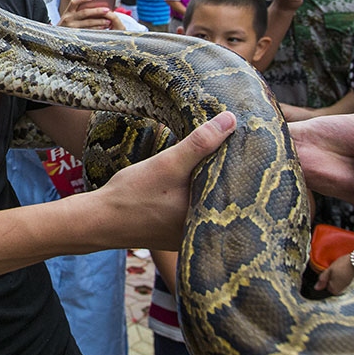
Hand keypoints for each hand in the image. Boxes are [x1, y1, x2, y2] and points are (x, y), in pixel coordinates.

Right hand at [58, 0, 119, 29]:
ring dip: (99, 21)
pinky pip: (88, 32)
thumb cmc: (67, 25)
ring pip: (88, 23)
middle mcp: (68, 19)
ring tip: (108, 21)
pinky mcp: (75, 35)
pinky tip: (103, 28)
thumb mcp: (68, 17)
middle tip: (107, 10)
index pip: (74, 2)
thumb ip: (77, 11)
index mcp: (67, 12)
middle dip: (97, 11)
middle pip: (84, 12)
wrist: (57, 39)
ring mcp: (72, 28)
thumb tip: (94, 3)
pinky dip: (96, 30)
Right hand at [95, 113, 236, 250]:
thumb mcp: (168, 164)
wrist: (100, 220)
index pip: (240, 189)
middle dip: (233, 173)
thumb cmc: (133, 194)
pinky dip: (200, 192)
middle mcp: (206, 232)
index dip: (246, 166)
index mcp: (210, 219)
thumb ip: (199, 143)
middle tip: (242, 145)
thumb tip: (231, 119)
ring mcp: (193, 234)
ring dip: (215, 182)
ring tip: (226, 155)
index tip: (253, 144)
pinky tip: (199, 175)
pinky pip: (198, 208)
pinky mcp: (180, 231)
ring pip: (213, 202)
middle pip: (228, 196)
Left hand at [315, 253, 353, 294]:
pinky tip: (346, 271)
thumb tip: (316, 288)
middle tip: (336, 269)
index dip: (327, 277)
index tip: (330, 270)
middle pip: (333, 286)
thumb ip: (322, 279)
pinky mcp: (353, 285)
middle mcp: (341, 292)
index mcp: (334, 290)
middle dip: (333, 278)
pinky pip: (345, 283)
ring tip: (342, 269)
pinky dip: (345, 277)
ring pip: (339, 284)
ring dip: (339, 278)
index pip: (326, 286)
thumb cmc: (343, 265)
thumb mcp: (330, 270)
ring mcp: (348, 289)